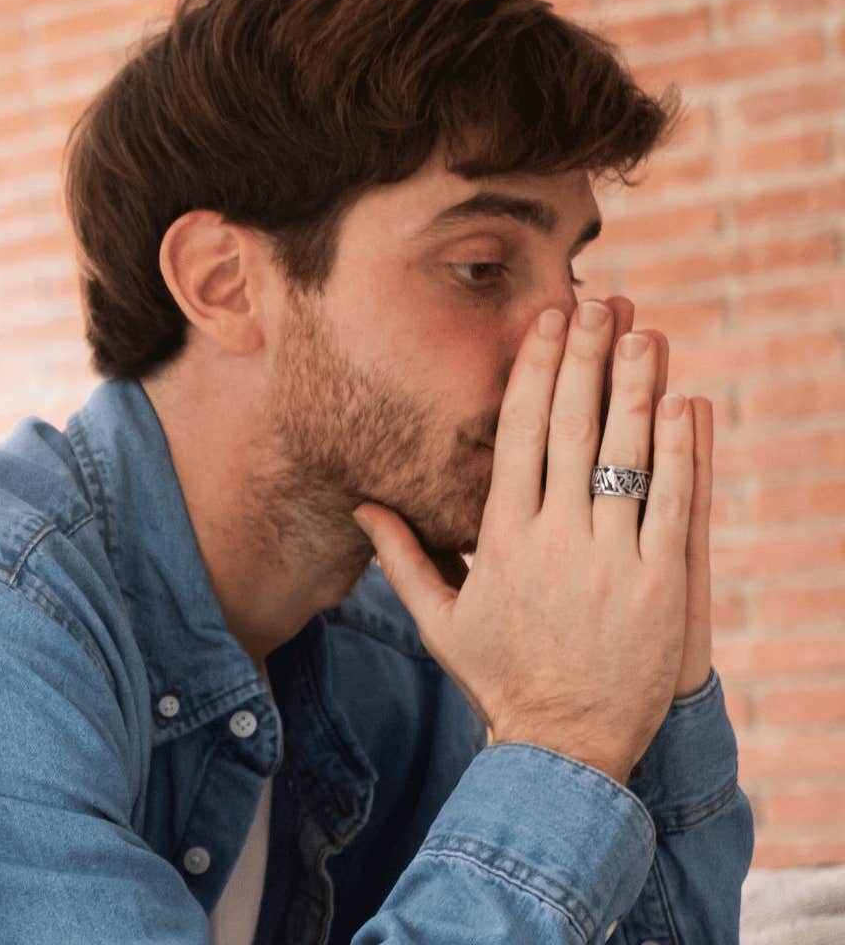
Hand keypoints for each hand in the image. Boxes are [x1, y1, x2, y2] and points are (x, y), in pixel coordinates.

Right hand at [354, 298, 708, 783]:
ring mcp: (608, 560)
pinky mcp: (659, 584)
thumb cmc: (500, 678)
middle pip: (570, 430)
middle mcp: (552, 540)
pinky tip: (684, 405)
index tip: (545, 326)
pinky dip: (680, 453)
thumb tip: (363, 505)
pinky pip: (673, 504)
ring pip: (624, 456)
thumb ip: (403, 557)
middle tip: (599, 303)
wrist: (564, 745)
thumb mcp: (440, 620)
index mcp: (499, 540)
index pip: (517, 437)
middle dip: (584, 360)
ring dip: (635, 389)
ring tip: (645, 333)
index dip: (533, 374)